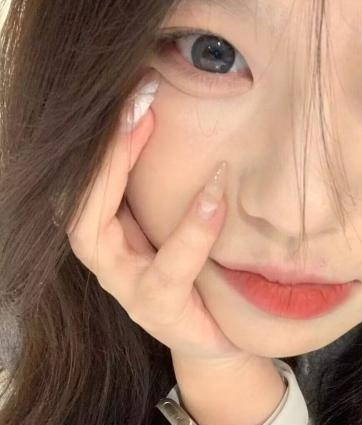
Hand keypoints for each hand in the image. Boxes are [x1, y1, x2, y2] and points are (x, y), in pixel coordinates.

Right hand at [65, 70, 249, 366]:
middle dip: (99, 145)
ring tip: (147, 125)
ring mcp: (125, 286)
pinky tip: (214, 197)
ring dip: (116, 172)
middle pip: (76, 197)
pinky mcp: (157, 310)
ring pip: (94, 232)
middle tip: (135, 96)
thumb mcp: (176, 220)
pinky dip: (190, 231)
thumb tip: (176, 113)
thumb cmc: (199, 272)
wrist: (221, 336)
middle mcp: (104, 257)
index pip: (87, 178)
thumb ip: (167, 183)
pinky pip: (167, 270)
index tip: (132, 88)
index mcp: (108, 229)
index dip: (101, 135)